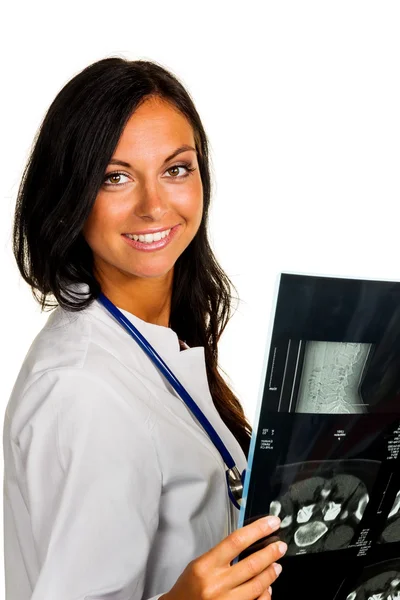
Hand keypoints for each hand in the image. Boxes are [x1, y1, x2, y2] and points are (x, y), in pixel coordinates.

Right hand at [160, 515, 286, 599]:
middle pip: (252, 564)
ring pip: (257, 586)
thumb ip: (221, 556)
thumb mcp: (198, 565)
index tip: (271, 523)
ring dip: (270, 574)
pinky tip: (267, 588)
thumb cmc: (188, 588)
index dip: (257, 530)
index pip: (236, 541)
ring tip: (277, 565)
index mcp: (205, 566)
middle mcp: (216, 584)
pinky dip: (265, 595)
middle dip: (270, 553)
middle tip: (281, 546)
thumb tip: (248, 545)